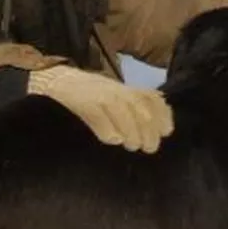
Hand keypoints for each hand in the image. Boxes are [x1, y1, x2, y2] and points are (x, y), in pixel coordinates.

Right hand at [27, 65, 173, 152]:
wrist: (61, 80)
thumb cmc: (92, 91)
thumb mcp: (116, 94)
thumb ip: (135, 107)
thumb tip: (159, 129)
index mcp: (127, 88)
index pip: (153, 100)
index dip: (163, 116)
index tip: (166, 132)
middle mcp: (119, 91)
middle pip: (143, 113)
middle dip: (149, 133)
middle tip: (148, 148)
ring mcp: (103, 97)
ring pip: (126, 119)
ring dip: (132, 136)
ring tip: (131, 145)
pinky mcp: (87, 105)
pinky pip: (102, 123)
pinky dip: (109, 134)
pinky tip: (111, 139)